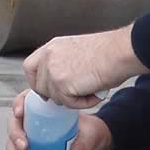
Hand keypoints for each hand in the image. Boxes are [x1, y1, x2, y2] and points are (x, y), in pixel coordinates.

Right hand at [6, 90, 113, 149]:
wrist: (93, 149)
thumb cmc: (89, 134)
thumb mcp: (90, 134)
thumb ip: (84, 141)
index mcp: (45, 109)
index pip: (26, 100)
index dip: (18, 104)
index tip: (19, 113)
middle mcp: (33, 123)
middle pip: (14, 126)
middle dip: (15, 137)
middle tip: (24, 148)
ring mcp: (31, 140)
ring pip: (13, 147)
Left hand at [23, 26, 148, 108]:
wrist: (119, 52)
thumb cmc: (108, 52)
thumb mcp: (76, 51)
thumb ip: (62, 63)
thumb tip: (57, 83)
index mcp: (52, 47)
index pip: (30, 67)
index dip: (37, 82)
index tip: (47, 91)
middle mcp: (48, 56)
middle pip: (39, 86)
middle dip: (56, 95)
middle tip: (77, 93)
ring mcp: (52, 70)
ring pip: (55, 97)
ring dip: (73, 99)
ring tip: (92, 89)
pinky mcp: (61, 83)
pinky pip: (68, 103)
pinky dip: (82, 103)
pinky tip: (95, 92)